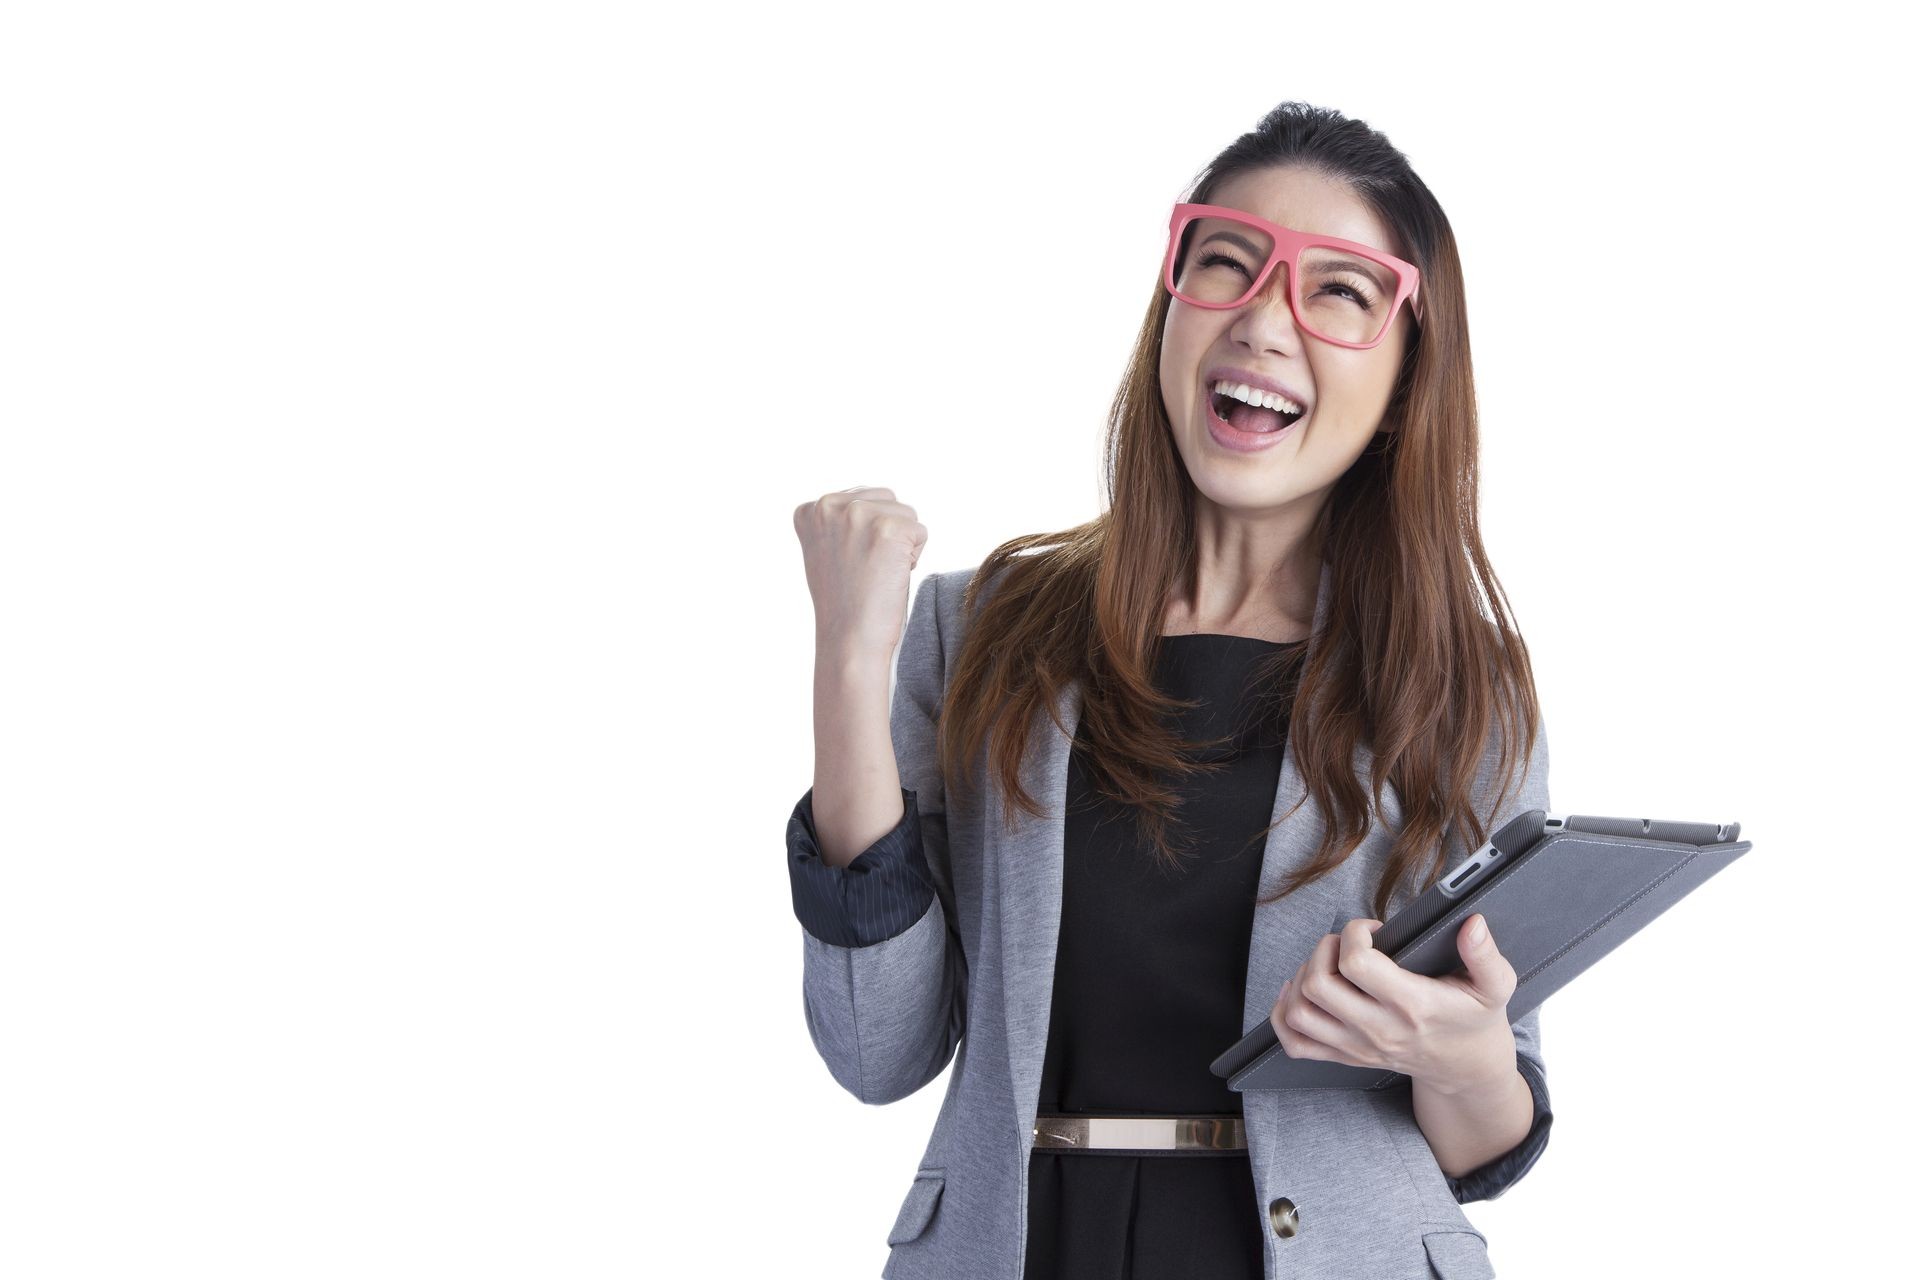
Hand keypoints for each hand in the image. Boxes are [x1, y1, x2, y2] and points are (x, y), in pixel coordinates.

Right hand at [793, 486, 927, 664]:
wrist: (850, 640)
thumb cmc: (843, 603)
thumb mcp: (826, 550)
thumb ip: (840, 521)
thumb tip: (866, 500)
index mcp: (809, 510)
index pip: (862, 499)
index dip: (866, 535)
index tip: (850, 564)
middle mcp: (829, 505)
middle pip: (887, 500)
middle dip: (887, 534)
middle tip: (866, 570)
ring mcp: (858, 514)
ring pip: (906, 515)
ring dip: (901, 545)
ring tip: (877, 574)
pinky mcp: (888, 529)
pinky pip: (920, 533)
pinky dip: (914, 557)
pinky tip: (890, 578)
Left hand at [1267, 915, 1518, 1094]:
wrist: (1466, 1069)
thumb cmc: (1475, 1020)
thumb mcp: (1494, 987)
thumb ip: (1486, 956)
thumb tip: (1473, 924)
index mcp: (1412, 1005)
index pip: (1356, 964)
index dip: (1355, 933)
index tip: (1372, 929)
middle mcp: (1378, 1029)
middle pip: (1318, 985)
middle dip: (1324, 949)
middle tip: (1346, 943)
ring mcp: (1357, 1046)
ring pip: (1300, 1011)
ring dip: (1303, 977)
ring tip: (1328, 964)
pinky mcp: (1344, 1056)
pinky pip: (1294, 1042)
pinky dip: (1285, 1014)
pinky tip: (1301, 991)